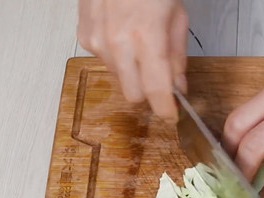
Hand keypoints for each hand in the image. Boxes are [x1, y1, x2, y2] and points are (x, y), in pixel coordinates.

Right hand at [77, 0, 187, 122]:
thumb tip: (179, 87)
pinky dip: (117, 56)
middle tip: (160, 79)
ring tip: (140, 45)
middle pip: (133, 95)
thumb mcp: (177, 17)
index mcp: (147, 38)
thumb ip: (177, 57)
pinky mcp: (84, 37)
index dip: (166, 109)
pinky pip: (104, 61)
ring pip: (118, 78)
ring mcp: (97, 41)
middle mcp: (118, 44)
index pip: (156, 92)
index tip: (172, 114)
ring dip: (132, 72)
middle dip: (149, 93)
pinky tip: (123, 35)